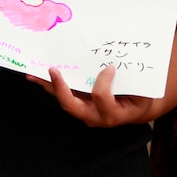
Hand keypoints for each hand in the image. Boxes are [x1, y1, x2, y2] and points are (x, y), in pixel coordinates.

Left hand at [29, 65, 153, 127]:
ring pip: (63, 100)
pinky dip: (50, 85)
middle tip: (53, 70)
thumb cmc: (141, 98)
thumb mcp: (142, 92)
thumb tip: (118, 60)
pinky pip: (63, 96)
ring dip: (48, 86)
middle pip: (72, 105)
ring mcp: (84, 112)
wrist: (136, 110)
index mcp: (112, 114)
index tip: (110, 67)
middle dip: (61, 88)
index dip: (103, 81)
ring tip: (33, 73)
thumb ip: (131, 80)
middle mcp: (94, 116)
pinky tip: (37, 76)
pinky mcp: (79, 105)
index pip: (101, 97)